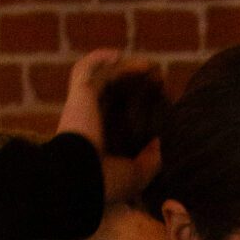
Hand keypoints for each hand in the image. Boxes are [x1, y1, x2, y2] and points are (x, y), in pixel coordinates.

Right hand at [57, 50, 159, 201]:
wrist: (80, 180)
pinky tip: (120, 55)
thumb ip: (149, 161)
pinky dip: (101, 57)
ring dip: (122, 67)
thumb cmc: (105, 184)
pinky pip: (87, 68)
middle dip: (133, 82)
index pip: (118, 114)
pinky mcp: (79, 94)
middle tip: (156, 78)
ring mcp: (80, 106)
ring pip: (100, 76)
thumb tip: (159, 143)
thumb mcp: (135, 176)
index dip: (137, 104)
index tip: (159, 101)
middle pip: (111, 91)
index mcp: (97, 140)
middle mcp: (87, 120)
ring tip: (147, 66)